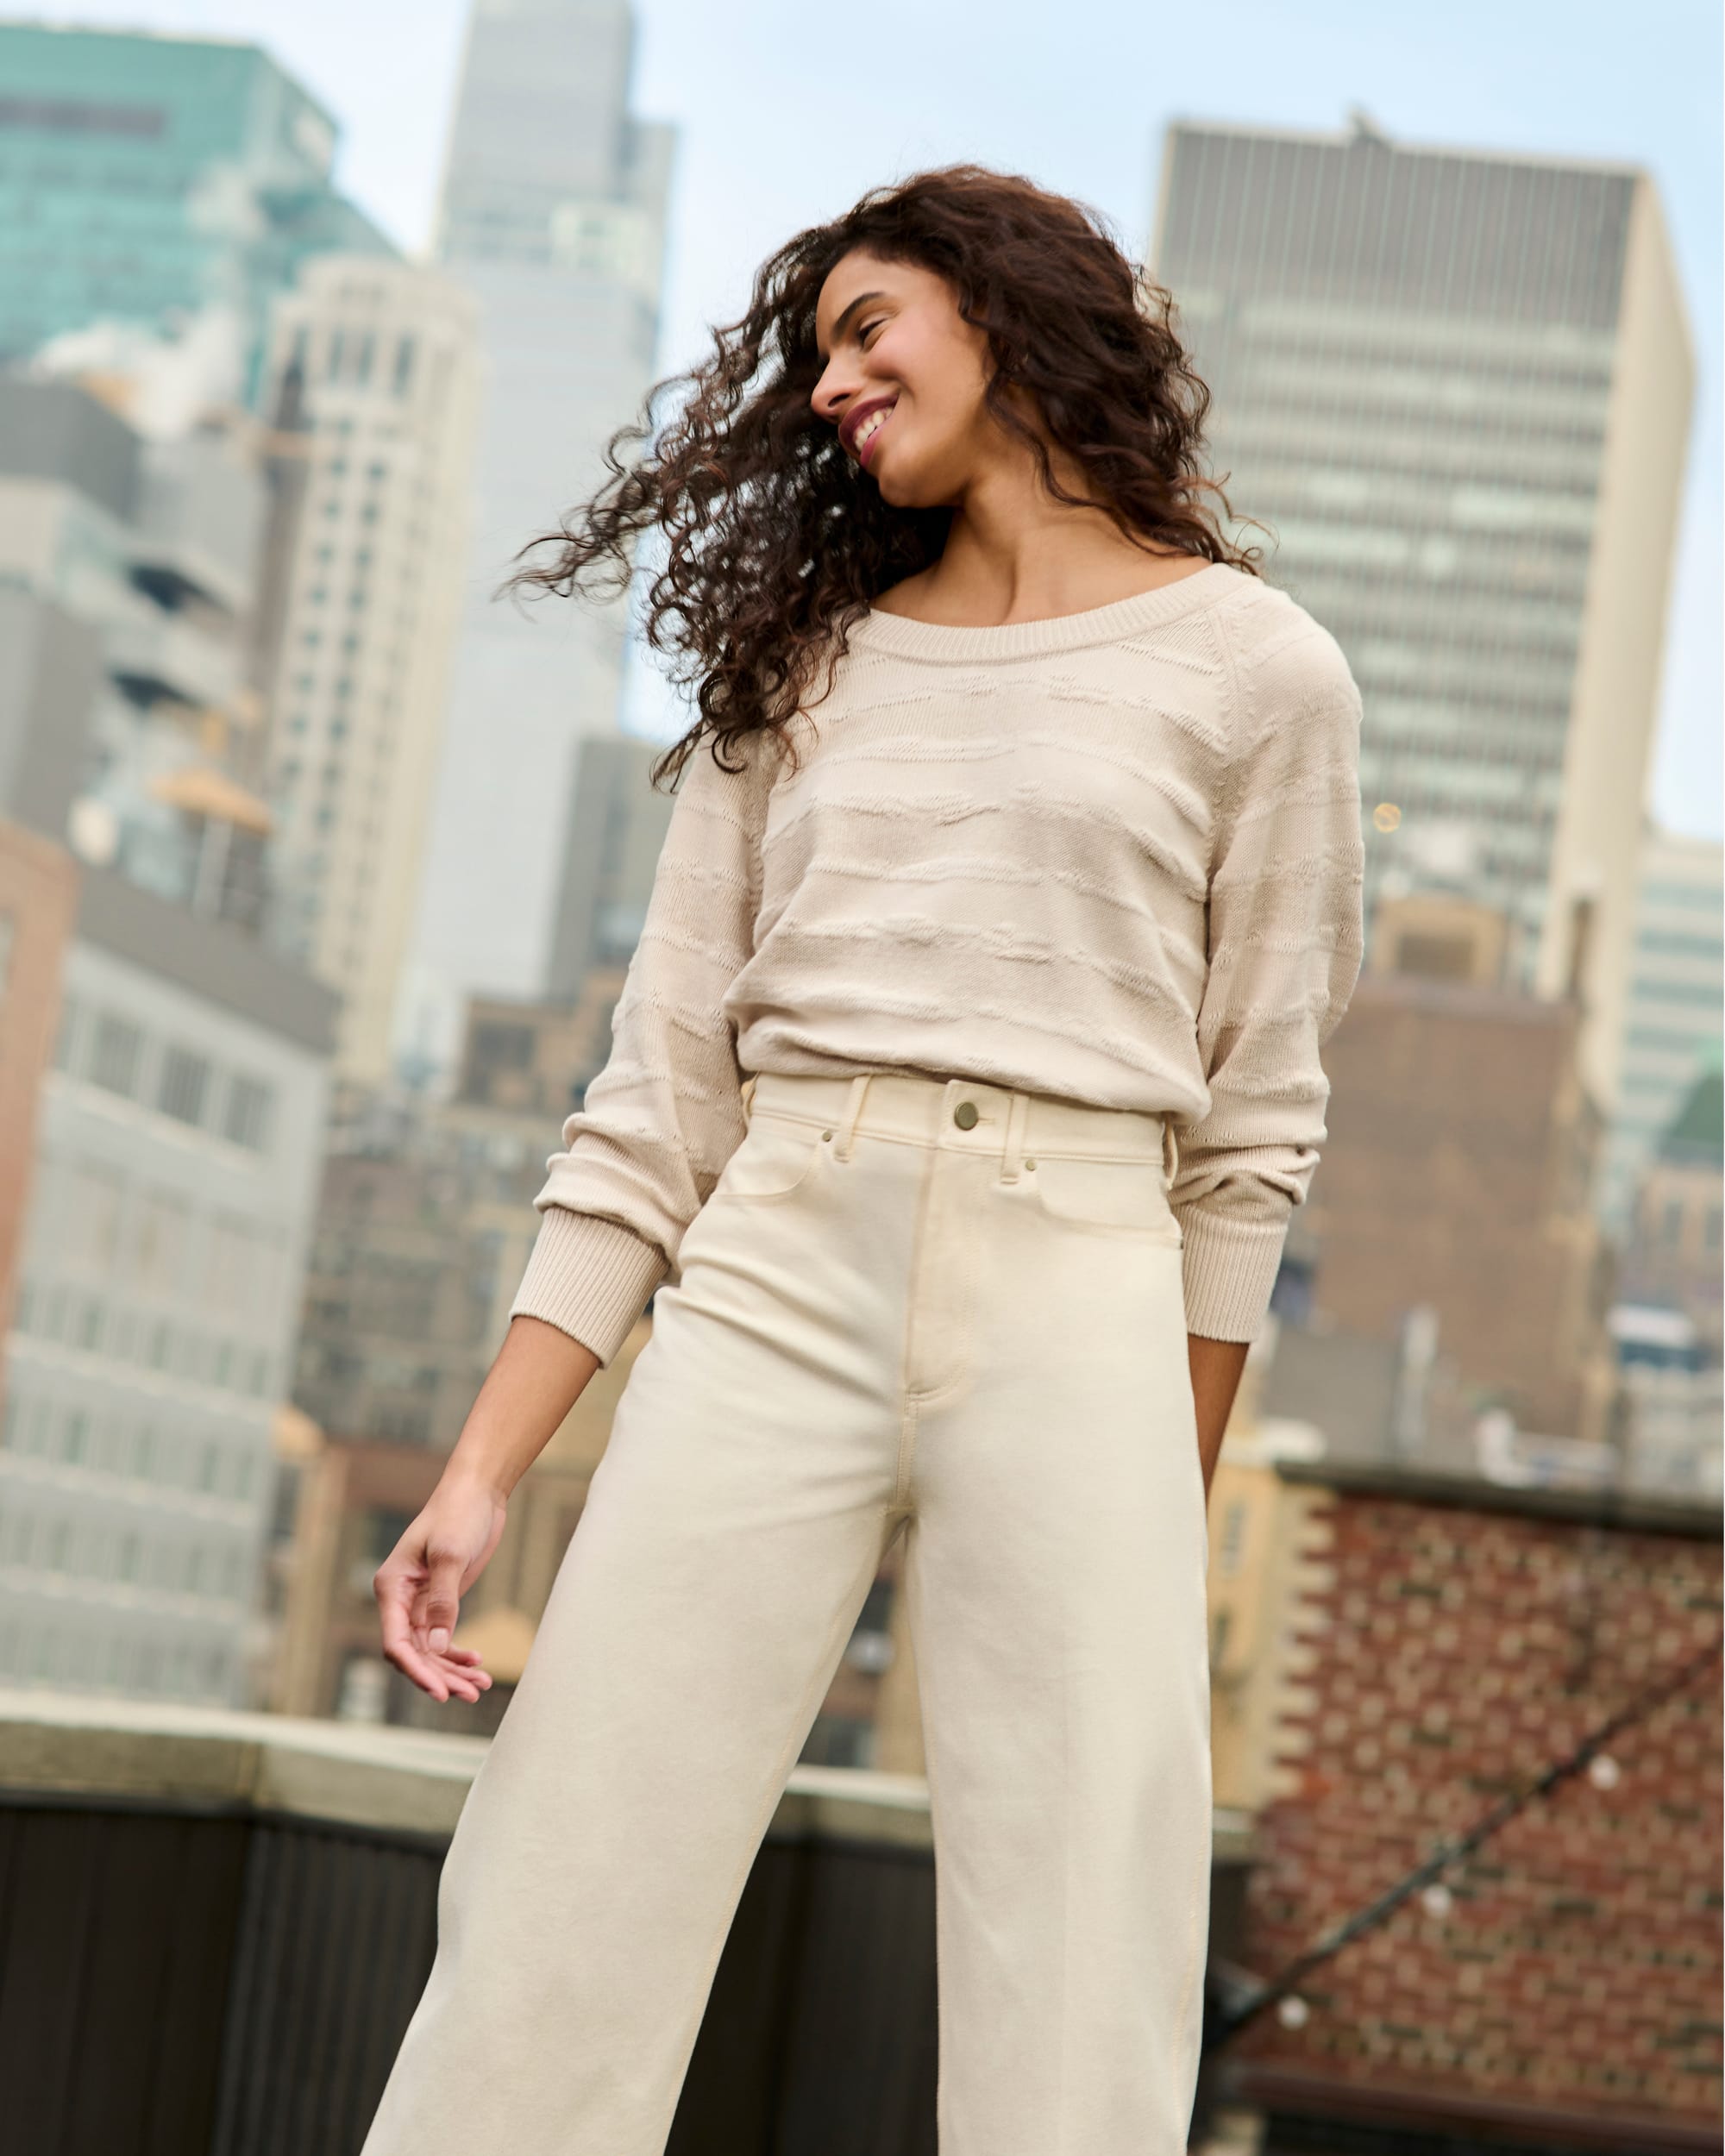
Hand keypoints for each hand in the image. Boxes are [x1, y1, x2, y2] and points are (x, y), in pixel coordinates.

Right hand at [374, 1476, 508, 1702]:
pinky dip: (459, 1654)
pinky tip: (478, 1664)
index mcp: (391, 1587)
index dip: (415, 1670)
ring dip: (452, 1670)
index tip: (439, 1691)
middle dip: (440, 1676)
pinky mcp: (441, 1601)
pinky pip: (444, 1638)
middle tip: (470, 1694)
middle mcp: (400, 1600)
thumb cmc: (458, 1515)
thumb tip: (437, 1647)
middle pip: (414, 1653)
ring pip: (430, 1650)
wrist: (477, 1492)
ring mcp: (420, 1602)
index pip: (395, 1642)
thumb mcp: (451, 1555)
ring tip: (482, 1686)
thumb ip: (443, 1601)